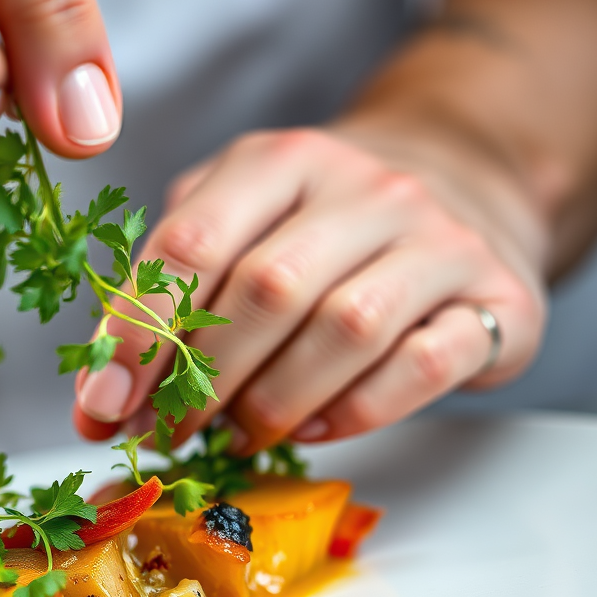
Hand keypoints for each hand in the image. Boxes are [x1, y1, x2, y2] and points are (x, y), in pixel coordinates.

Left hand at [74, 123, 546, 450]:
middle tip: (173, 432)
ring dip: (274, 403)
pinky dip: (356, 411)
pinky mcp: (493, 300)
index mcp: (281, 161)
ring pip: (347, 330)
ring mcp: (438, 241)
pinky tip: (313, 426)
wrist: (465, 187)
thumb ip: (175, 293)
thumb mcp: (241, 224)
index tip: (103, 407)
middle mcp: (365, 188)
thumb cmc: (326, 229)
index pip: (192, 244)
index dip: (136, 335)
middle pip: (267, 291)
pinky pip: (423, 366)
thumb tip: (105, 397)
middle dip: (204, 382)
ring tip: (240, 435)